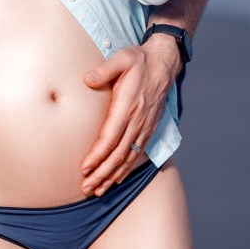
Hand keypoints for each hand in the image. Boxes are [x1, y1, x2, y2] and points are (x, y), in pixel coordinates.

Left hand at [78, 36, 180, 195]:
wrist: (164, 63)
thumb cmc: (140, 60)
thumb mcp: (123, 58)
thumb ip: (104, 69)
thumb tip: (87, 79)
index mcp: (128, 106)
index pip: (110, 137)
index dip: (98, 155)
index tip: (84, 168)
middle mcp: (137, 120)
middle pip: (118, 154)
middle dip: (102, 173)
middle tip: (86, 188)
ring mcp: (144, 126)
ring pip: (128, 158)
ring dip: (112, 175)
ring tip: (98, 190)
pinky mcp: (148, 128)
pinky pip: (137, 153)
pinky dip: (126, 168)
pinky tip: (117, 178)